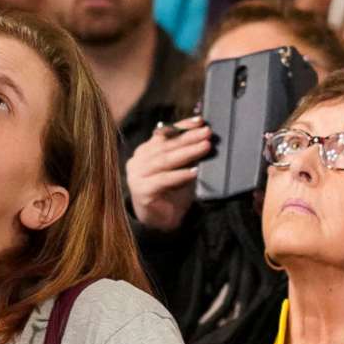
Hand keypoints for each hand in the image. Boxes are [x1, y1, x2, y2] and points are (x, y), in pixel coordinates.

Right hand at [127, 116, 214, 232]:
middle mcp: (138, 160)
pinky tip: (193, 172)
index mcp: (145, 151)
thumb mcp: (179, 168)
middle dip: (189, 138)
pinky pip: (163, 180)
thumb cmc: (171, 192)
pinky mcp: (141, 190)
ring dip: (187, 153)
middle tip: (207, 133)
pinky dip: (180, 175)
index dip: (182, 126)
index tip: (201, 121)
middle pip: (166, 145)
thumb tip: (203, 134)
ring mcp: (137, 175)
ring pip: (165, 160)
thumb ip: (184, 152)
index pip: (165, 134)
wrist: (159, 221)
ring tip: (205, 147)